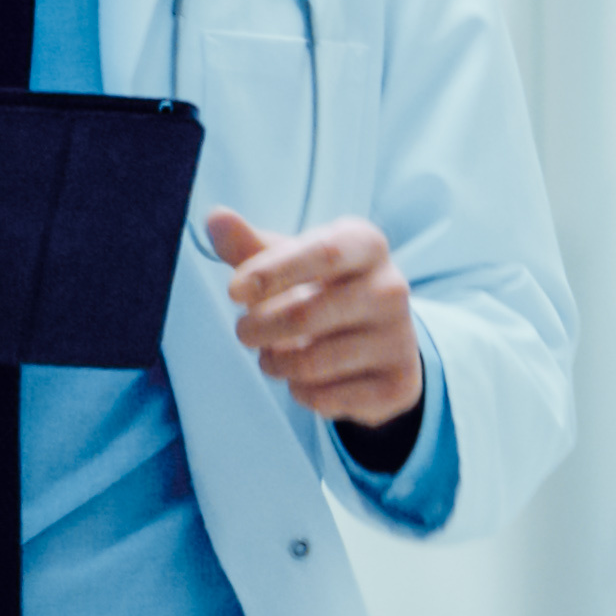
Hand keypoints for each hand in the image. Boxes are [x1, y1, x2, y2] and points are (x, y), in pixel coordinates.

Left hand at [204, 211, 425, 433]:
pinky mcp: (397, 383)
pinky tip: (305, 379)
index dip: (272, 272)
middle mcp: (391, 287)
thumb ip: (248, 244)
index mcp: (366, 245)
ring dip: (276, 363)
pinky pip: (327, 397)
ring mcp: (399, 338)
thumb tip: (215, 218)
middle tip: (244, 331)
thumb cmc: (321, 288)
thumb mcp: (288, 261)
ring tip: (272, 355)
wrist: (377, 341)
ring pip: (313, 363)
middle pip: (307, 314)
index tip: (234, 292)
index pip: (322, 254)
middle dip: (259, 328)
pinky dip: (301, 392)